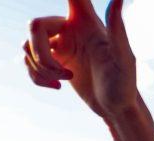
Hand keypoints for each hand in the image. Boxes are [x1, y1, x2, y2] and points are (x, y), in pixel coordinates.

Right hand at [24, 0, 138, 120]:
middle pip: (35, 25)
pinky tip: (56, 87)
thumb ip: (118, 26)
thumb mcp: (124, 57)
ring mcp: (60, 44)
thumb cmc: (125, 83)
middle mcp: (70, 27)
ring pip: (28, 46)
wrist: (117, 108)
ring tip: (64, 81)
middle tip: (62, 74)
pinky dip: (36, 76)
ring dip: (40, 69)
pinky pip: (28, 62)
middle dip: (41, 54)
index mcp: (86, 20)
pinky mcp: (53, 62)